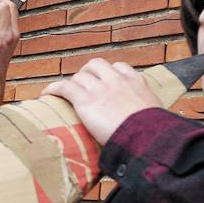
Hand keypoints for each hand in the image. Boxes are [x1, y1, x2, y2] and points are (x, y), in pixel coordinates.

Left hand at [42, 58, 161, 143]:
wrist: (145, 137)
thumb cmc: (154, 133)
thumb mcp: (156, 114)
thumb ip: (148, 112)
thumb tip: (149, 126)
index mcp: (136, 81)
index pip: (119, 67)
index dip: (109, 74)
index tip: (106, 82)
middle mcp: (116, 80)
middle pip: (96, 65)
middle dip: (88, 73)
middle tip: (84, 85)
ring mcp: (99, 88)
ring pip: (80, 75)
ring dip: (74, 83)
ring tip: (68, 93)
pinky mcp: (85, 100)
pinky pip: (64, 87)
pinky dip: (54, 88)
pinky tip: (47, 93)